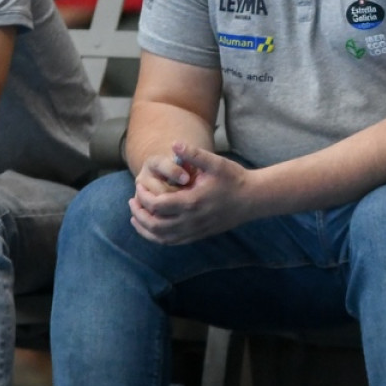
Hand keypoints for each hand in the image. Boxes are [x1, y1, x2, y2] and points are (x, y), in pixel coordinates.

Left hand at [128, 142, 250, 245]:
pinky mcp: (200, 235)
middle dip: (139, 215)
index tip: (138, 187)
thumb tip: (174, 144)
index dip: (143, 197)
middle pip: (155, 225)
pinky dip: (159, 237)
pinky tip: (154, 228)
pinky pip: (174, 241)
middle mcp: (191, 220)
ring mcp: (196, 230)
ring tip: (136, 218)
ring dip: (146, 229)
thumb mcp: (215, 162)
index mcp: (191, 202)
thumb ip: (193, 154)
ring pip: (163, 237)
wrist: (253, 199)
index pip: (157, 205)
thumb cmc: (234, 178)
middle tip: (131, 202)